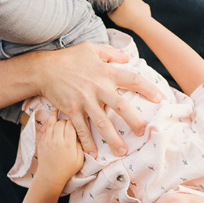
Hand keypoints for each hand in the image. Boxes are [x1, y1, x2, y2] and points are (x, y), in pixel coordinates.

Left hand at [33, 109, 83, 187]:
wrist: (50, 177)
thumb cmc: (67, 170)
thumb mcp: (80, 160)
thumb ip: (82, 146)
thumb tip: (84, 134)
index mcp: (68, 144)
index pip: (72, 126)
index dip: (76, 122)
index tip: (79, 121)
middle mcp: (57, 140)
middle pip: (62, 122)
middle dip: (67, 120)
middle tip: (71, 121)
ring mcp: (48, 140)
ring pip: (53, 123)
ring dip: (57, 116)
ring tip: (59, 107)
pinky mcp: (42, 141)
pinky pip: (47, 128)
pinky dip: (51, 121)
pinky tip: (53, 113)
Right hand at [38, 42, 161, 158]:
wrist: (44, 69)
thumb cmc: (69, 58)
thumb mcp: (91, 49)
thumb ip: (111, 53)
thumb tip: (128, 57)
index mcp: (105, 73)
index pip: (132, 79)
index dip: (147, 88)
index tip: (159, 98)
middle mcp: (97, 88)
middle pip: (120, 106)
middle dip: (133, 120)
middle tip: (143, 132)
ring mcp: (84, 101)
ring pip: (101, 122)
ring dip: (112, 138)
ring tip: (122, 152)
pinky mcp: (72, 110)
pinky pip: (81, 129)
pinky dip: (87, 142)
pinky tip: (93, 154)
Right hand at [107, 0, 151, 31]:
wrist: (140, 22)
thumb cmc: (125, 19)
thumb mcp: (113, 17)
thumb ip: (110, 12)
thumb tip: (110, 10)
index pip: (118, 2)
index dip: (117, 8)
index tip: (118, 14)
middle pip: (127, 3)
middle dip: (125, 8)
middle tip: (124, 17)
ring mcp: (140, 1)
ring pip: (134, 6)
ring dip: (133, 11)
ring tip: (131, 18)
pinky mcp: (146, 6)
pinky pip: (141, 9)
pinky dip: (140, 13)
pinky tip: (138, 18)